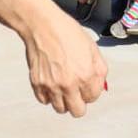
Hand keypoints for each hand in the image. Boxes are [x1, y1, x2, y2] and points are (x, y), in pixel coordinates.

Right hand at [17, 0, 108, 116]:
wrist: (42, 25)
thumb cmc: (66, 32)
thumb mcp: (92, 48)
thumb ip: (99, 69)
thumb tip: (100, 84)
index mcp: (86, 74)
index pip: (93, 97)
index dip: (91, 90)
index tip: (87, 85)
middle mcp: (69, 84)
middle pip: (78, 111)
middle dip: (79, 102)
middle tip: (77, 91)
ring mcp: (52, 86)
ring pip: (61, 109)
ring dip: (64, 100)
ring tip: (63, 86)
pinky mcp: (37, 84)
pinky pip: (45, 100)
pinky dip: (48, 95)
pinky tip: (52, 82)